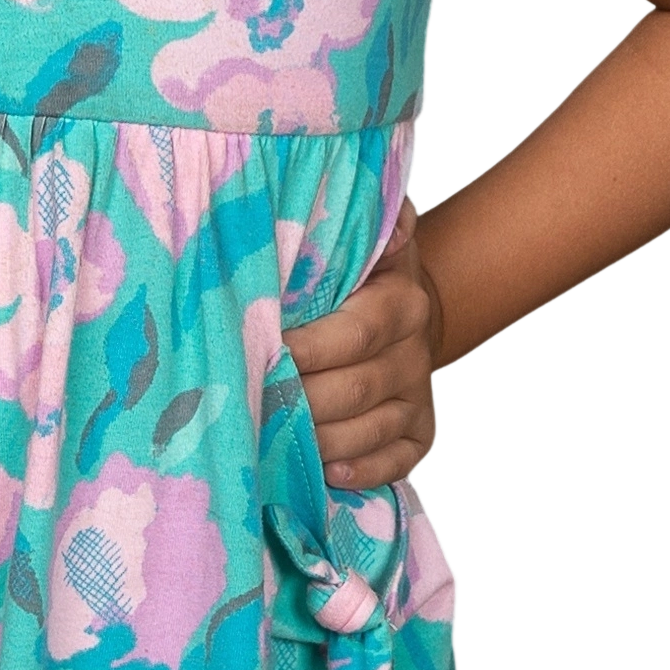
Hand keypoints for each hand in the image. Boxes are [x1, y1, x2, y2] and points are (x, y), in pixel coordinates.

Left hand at [282, 199, 445, 489]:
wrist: (405, 309)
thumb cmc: (359, 275)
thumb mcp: (360, 240)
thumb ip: (361, 220)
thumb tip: (374, 198)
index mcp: (399, 303)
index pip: (355, 333)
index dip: (307, 349)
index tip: (261, 351)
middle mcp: (414, 353)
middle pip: (356, 388)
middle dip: (300, 400)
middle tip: (249, 403)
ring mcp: (418, 396)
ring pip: (371, 429)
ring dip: (320, 439)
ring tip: (272, 438)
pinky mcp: (420, 432)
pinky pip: (400, 461)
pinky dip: (364, 470)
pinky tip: (327, 471)